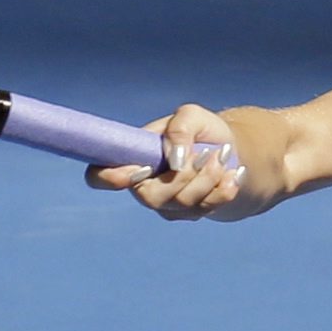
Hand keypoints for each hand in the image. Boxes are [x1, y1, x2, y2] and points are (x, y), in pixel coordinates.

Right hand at [86, 104, 244, 218]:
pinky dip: (223, 189)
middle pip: (149, 197)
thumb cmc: (203, 131)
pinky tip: (231, 174)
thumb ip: (179, 128)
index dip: (108, 178)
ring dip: (207, 178)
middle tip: (205, 154)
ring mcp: (166, 204)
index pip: (99, 176)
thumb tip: (174, 161)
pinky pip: (204, 209)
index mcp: (132, 158)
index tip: (139, 169)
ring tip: (221, 157)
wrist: (231, 152)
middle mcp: (143, 185)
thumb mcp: (193, 116)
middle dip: (183, 177)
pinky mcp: (189, 214)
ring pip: (182, 203)